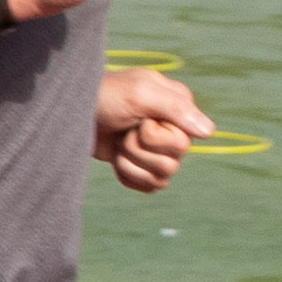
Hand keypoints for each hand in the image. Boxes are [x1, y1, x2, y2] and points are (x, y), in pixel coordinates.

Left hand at [92, 63, 215, 189]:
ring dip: (130, 163)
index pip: (182, 144)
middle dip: (138, 151)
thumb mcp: (140, 93)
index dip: (153, 138)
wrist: (72, 111)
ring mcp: (159, 150)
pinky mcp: (143, 165)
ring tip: (119, 143)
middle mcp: (174, 130)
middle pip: (172, 165)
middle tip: (124, 130)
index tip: (138, 119)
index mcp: (180, 108)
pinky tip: (117, 158)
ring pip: (161, 179)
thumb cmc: (105, 95)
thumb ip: (176, 108)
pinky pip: (149, 187)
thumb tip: (209, 132)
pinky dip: (127, 175)